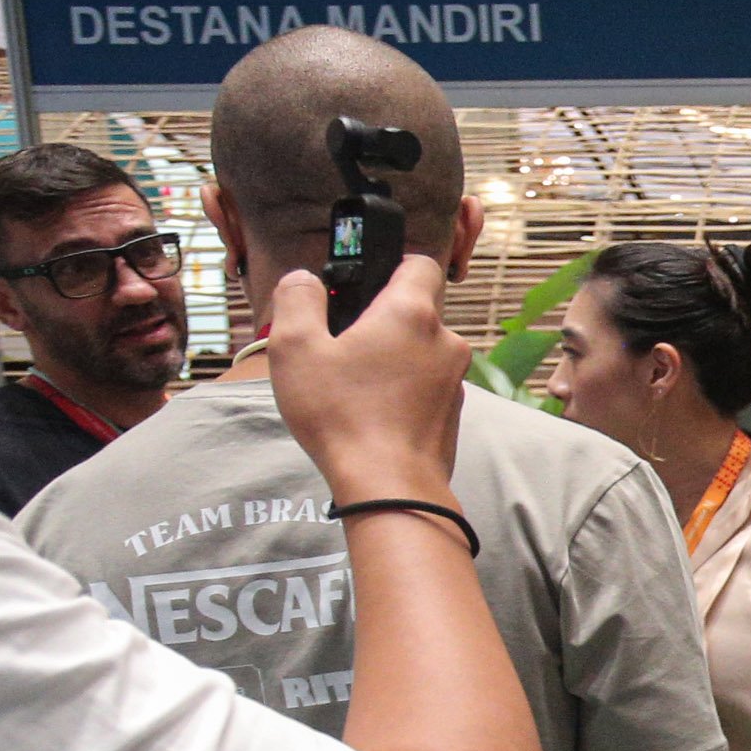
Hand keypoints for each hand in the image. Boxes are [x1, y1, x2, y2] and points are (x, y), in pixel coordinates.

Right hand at [266, 253, 468, 503]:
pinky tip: (371, 411)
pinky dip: (403, 389)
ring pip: (421, 351)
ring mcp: (455, 379)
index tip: (362, 286)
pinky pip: (426, 385)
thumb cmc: (342, 416)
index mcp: (412, 313)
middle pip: (417, 310)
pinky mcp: (453, 412)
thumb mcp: (295, 348)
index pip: (419, 264)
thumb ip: (297, 300)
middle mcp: (445, 340)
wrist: (390, 486)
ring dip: (391, 358)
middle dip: (381, 319)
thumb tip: (303, 281)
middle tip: (342, 344)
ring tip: (351, 384)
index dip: (390, 267)